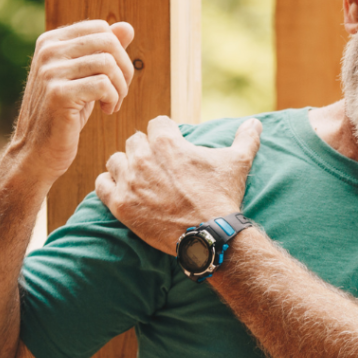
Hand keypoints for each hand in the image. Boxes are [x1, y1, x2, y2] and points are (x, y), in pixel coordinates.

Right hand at [9, 20, 134, 184]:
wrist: (37, 151)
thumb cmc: (65, 113)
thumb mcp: (85, 77)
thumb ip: (104, 51)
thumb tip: (127, 27)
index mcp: (51, 41)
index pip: (101, 28)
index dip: (118, 52)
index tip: (114, 77)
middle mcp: (48, 51)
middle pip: (108, 42)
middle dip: (124, 69)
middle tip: (120, 93)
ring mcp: (50, 71)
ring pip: (108, 64)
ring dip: (121, 88)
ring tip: (112, 104)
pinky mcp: (58, 94)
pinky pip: (104, 85)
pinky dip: (114, 99)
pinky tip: (107, 112)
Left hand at [96, 116, 262, 253]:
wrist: (209, 235)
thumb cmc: (222, 196)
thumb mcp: (238, 162)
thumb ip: (246, 138)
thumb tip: (256, 122)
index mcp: (167, 143)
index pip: (156, 123)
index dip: (165, 133)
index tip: (171, 145)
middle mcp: (143, 157)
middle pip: (134, 140)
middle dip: (145, 149)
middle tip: (158, 166)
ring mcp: (129, 181)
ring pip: (116, 161)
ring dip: (126, 166)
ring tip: (139, 178)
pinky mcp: (120, 204)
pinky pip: (102, 185)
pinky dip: (109, 185)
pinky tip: (122, 190)